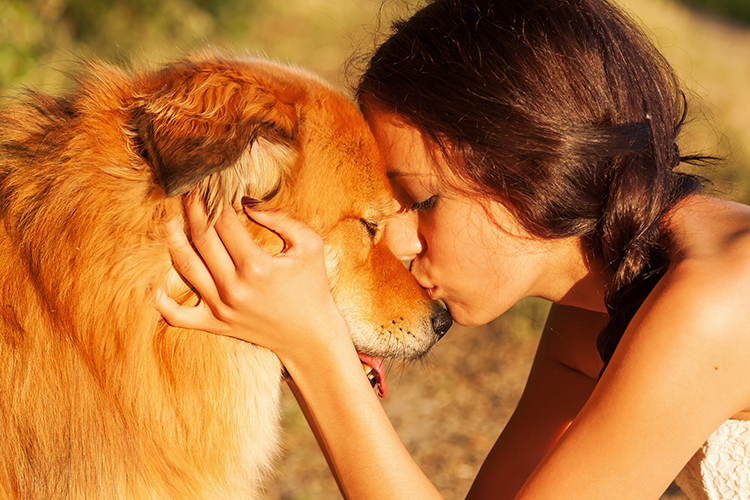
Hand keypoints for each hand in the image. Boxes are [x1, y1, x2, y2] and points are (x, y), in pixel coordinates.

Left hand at [155, 192, 349, 362]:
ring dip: (174, 241)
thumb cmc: (312, 287)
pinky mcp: (215, 324)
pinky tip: (157, 286)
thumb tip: (246, 202)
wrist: (311, 337)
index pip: (224, 223)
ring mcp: (221, 307)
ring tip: (171, 222)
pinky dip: (163, 303)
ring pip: (185, 268)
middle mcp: (234, 287)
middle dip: (194, 211)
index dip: (214, 200)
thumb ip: (282, 218)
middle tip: (188, 194)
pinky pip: (178, 316)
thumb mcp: (310, 246)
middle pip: (202, 239)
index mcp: (256, 266)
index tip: (209, 185)